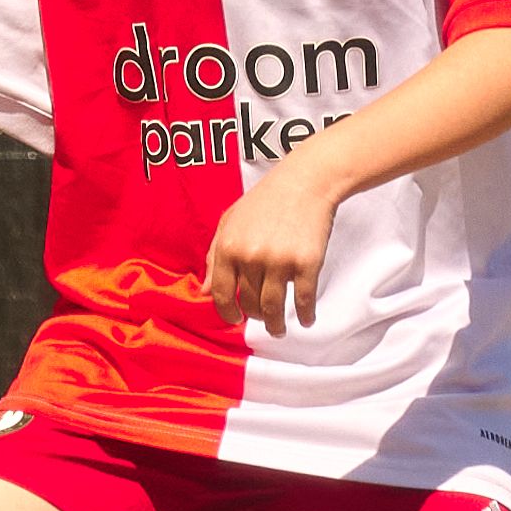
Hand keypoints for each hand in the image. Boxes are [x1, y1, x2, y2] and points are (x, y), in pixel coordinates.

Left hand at [203, 160, 341, 330]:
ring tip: (278, 328)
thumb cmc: (266, 200)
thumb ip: (213, 256)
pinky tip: (306, 319)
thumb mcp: (230, 221)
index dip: (227, 313)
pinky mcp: (306, 263)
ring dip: (276, 325)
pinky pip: (304, 300)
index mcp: (228, 247)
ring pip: (273, 308)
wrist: (306, 182)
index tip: (235, 319)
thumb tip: (204, 291)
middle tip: (263, 319)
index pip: (220, 294)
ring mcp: (279, 261)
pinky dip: (305, 315)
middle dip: (255, 317)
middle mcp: (251, 256)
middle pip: (249, 304)